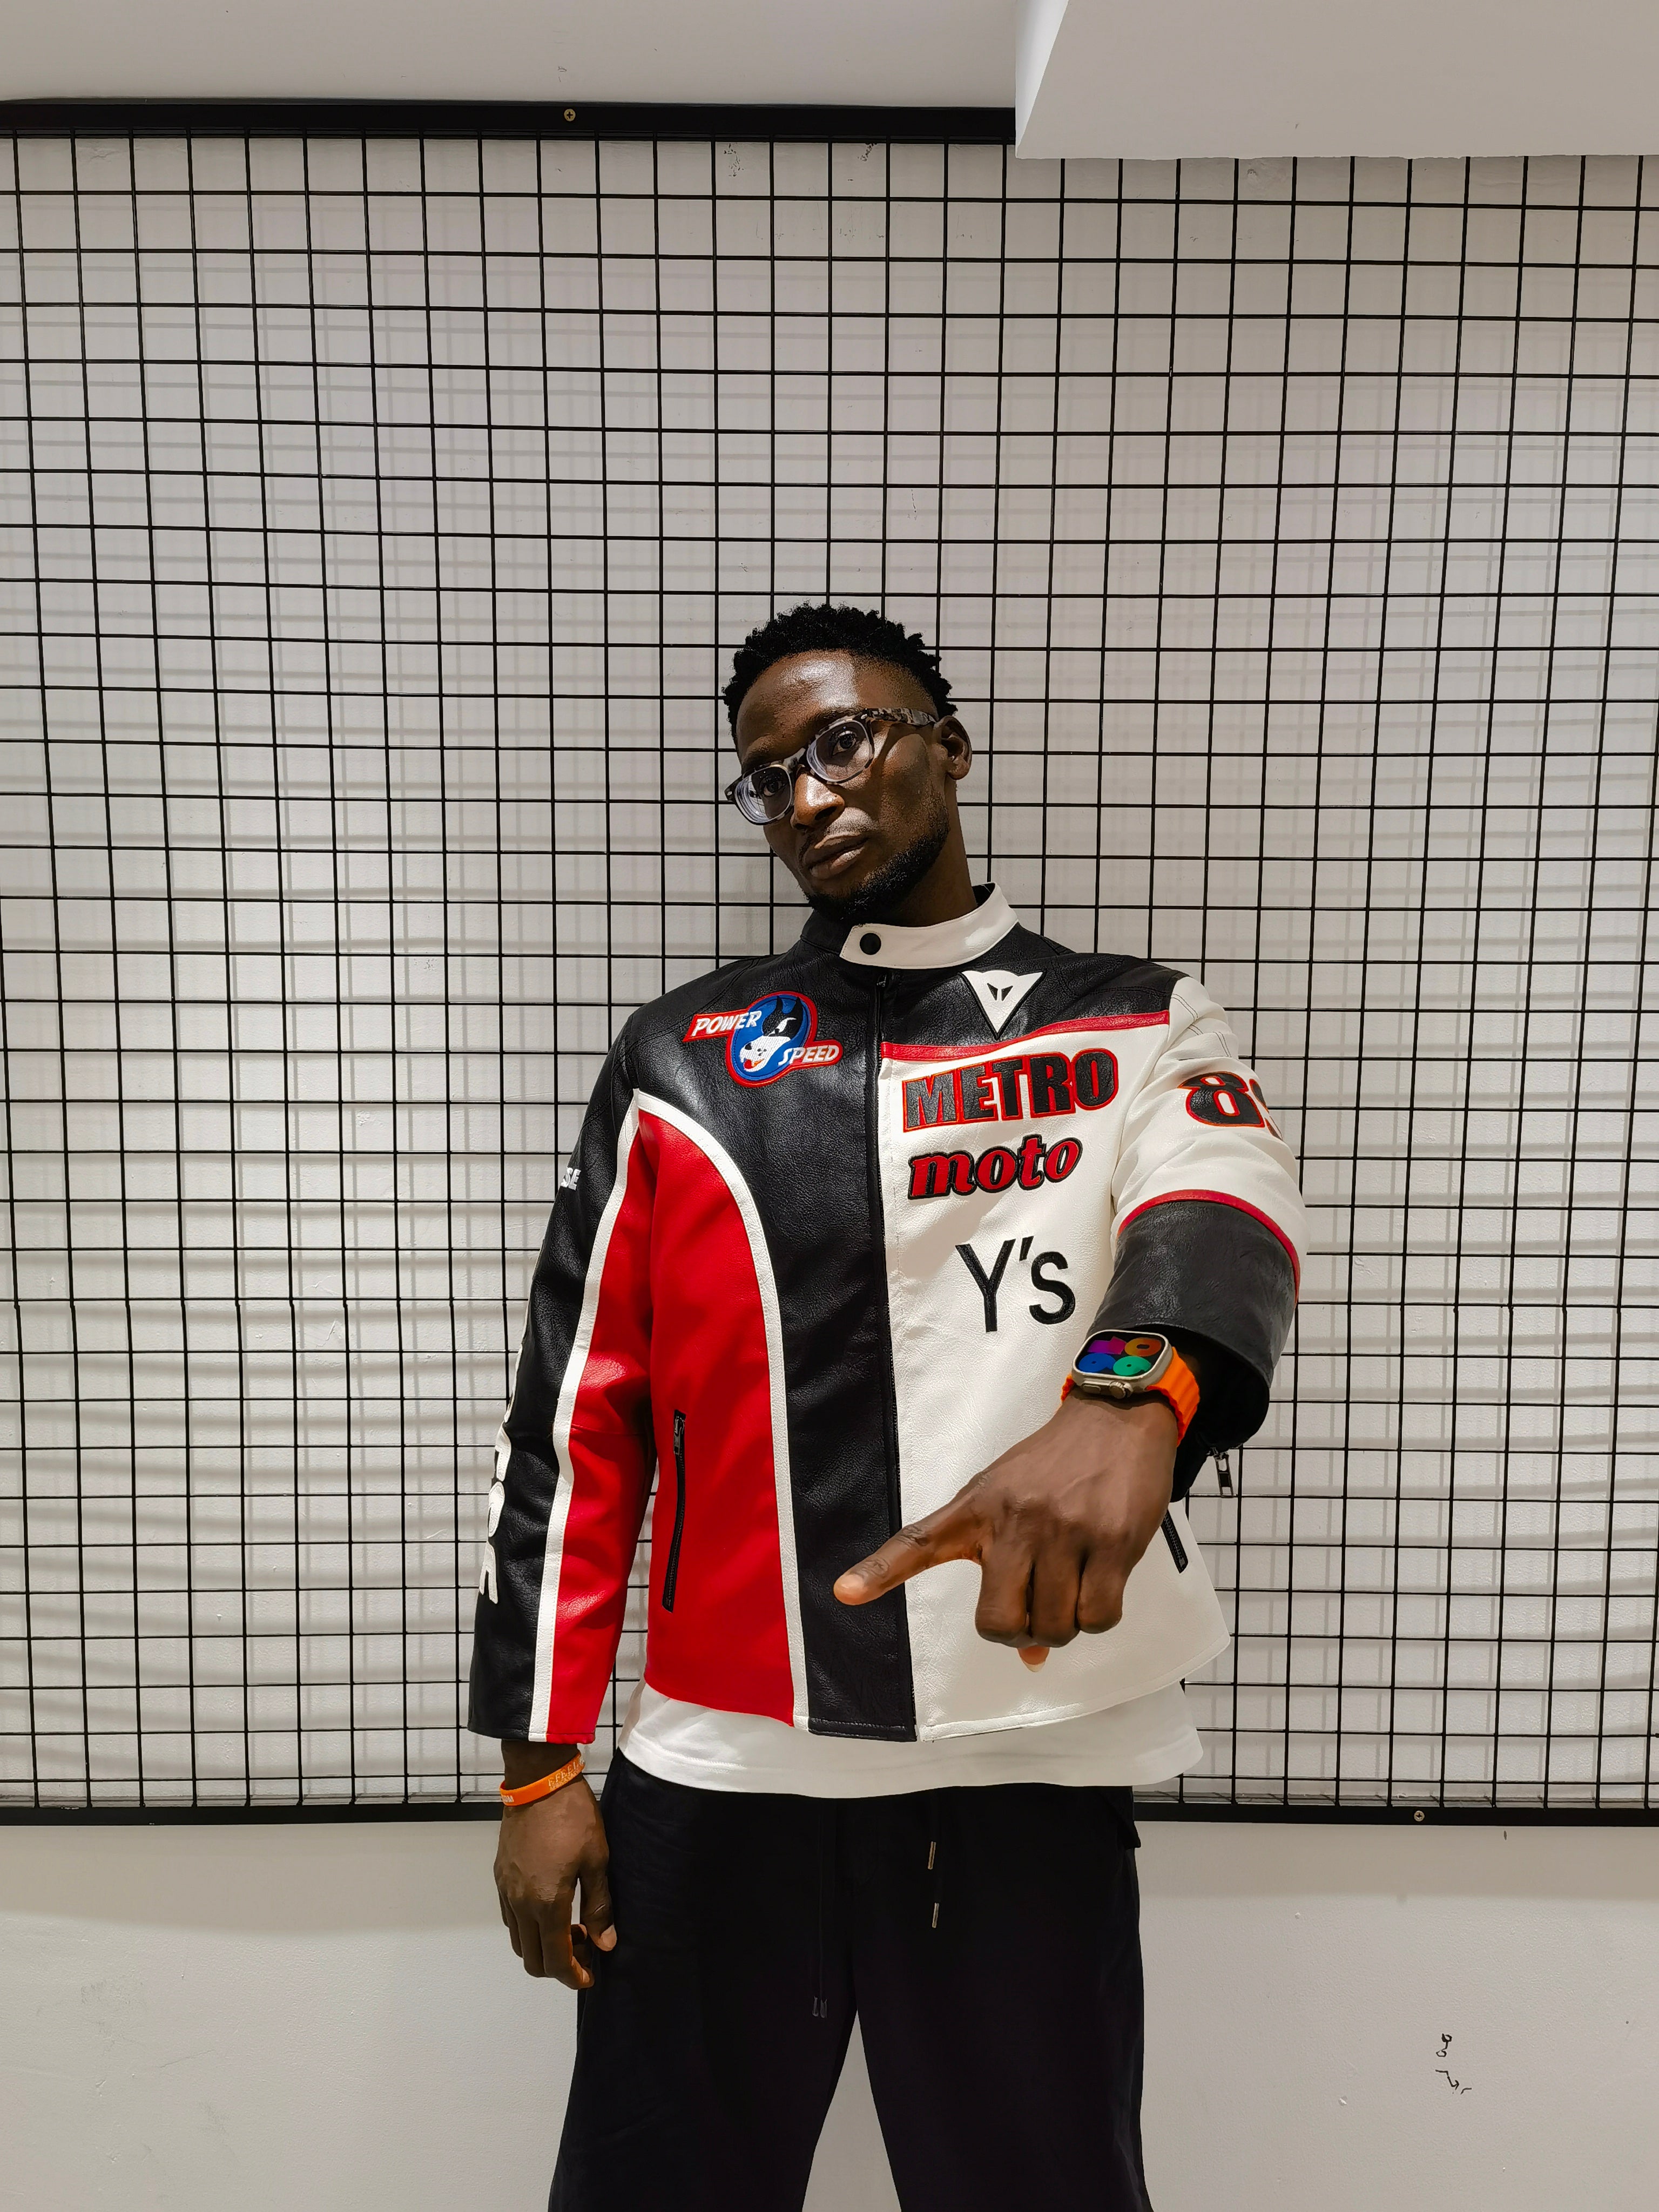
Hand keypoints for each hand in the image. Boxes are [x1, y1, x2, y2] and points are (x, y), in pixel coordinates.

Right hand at [494, 1756, 614, 1987]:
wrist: (539, 1781)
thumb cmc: (574, 1818)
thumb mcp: (597, 1860)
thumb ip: (599, 1906)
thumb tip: (605, 1944)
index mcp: (546, 1903)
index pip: (555, 1960)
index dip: (573, 1976)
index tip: (590, 1977)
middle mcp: (520, 1904)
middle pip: (531, 1959)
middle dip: (558, 1966)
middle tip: (584, 1949)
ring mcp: (506, 1890)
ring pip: (518, 1941)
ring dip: (542, 1946)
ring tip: (570, 1927)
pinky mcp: (500, 1876)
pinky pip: (510, 1918)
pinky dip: (528, 1927)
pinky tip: (550, 1909)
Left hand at [832, 1393, 1177, 1667]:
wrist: (1116, 1419)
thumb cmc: (1054, 1465)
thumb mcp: (1008, 1498)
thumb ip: (1004, 1570)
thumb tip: (1030, 1654)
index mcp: (976, 1507)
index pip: (918, 1541)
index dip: (879, 1571)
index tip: (844, 1593)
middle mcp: (1014, 1520)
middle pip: (999, 1621)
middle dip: (1019, 1632)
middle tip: (1034, 1611)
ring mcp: (1065, 1531)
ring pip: (1053, 1626)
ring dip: (1062, 1628)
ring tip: (1070, 1592)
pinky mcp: (1112, 1542)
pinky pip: (1098, 1616)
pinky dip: (1096, 1618)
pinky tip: (1097, 1589)